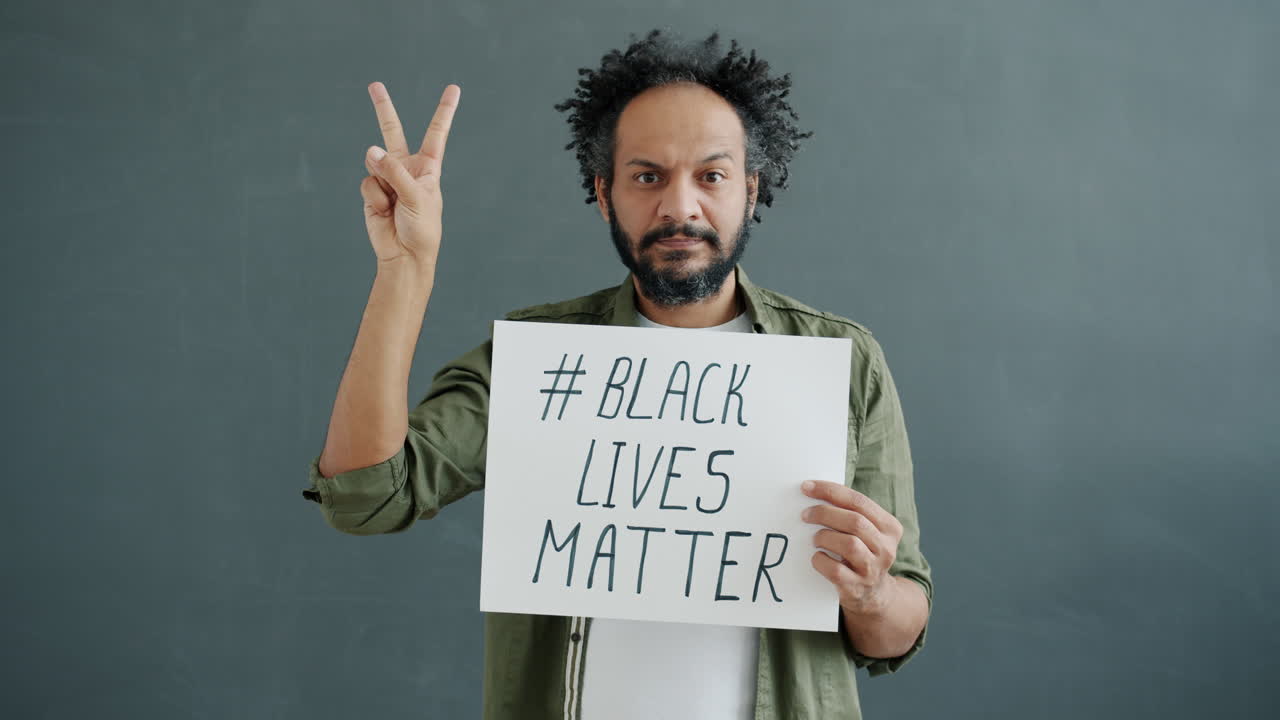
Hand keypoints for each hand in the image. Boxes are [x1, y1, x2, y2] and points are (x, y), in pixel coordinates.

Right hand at [360, 81, 460, 266]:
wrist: (405, 255)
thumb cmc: (421, 229)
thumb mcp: (416, 197)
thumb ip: (394, 171)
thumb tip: (370, 150)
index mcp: (428, 168)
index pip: (436, 133)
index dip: (445, 111)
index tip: (454, 89)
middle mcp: (406, 168)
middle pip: (393, 132)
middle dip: (383, 109)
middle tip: (374, 85)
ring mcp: (387, 178)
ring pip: (374, 162)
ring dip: (383, 181)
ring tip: (393, 203)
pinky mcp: (372, 191)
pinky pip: (367, 182)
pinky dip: (375, 197)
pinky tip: (384, 211)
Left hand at [800, 480, 904, 616]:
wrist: (873, 594)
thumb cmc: (862, 553)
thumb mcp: (866, 532)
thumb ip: (849, 513)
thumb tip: (814, 492)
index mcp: (890, 527)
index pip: (859, 501)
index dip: (830, 491)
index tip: (807, 487)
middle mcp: (886, 548)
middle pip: (854, 521)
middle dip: (824, 513)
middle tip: (805, 514)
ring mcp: (873, 569)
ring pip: (849, 544)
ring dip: (824, 537)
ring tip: (815, 539)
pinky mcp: (857, 587)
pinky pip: (835, 570)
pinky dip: (820, 560)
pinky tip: (818, 557)